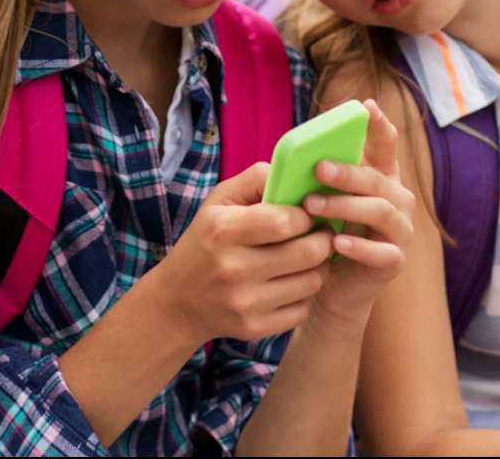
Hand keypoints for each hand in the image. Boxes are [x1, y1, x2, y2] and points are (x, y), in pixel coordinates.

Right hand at [149, 162, 332, 346]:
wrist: (177, 302)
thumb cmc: (204, 242)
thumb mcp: (217, 203)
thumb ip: (255, 179)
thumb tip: (294, 172)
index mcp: (223, 230)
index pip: (286, 220)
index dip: (306, 215)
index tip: (306, 214)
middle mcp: (233, 268)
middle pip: (309, 252)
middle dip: (322, 239)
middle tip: (320, 234)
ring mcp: (245, 302)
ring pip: (313, 281)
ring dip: (318, 267)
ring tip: (307, 257)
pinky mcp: (255, 327)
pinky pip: (303, 309)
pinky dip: (304, 294)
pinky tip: (291, 283)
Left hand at [303, 100, 415, 325]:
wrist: (328, 288)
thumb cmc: (321, 234)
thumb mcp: (318, 199)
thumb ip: (315, 178)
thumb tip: (294, 155)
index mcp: (379, 178)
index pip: (386, 145)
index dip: (379, 125)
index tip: (365, 107)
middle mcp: (396, 200)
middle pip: (377, 179)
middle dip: (348, 172)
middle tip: (318, 168)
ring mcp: (400, 231)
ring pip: (381, 210)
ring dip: (346, 206)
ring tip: (312, 206)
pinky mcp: (394, 261)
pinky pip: (383, 252)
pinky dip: (360, 247)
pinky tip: (337, 244)